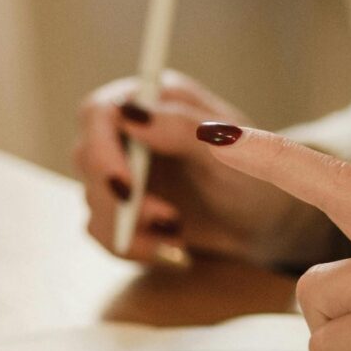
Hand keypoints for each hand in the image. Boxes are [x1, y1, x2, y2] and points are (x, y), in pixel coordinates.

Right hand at [74, 72, 325, 265]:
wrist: (263, 223)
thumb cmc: (254, 176)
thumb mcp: (227, 150)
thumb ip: (181, 127)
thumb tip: (131, 113)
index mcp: (153, 101)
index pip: (98, 114)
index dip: (102, 151)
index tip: (126, 187)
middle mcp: (130, 132)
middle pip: (87, 160)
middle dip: (120, 200)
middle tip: (167, 220)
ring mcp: (122, 172)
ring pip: (92, 202)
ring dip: (129, 229)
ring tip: (177, 236)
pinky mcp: (122, 209)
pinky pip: (102, 231)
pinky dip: (132, 246)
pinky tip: (170, 249)